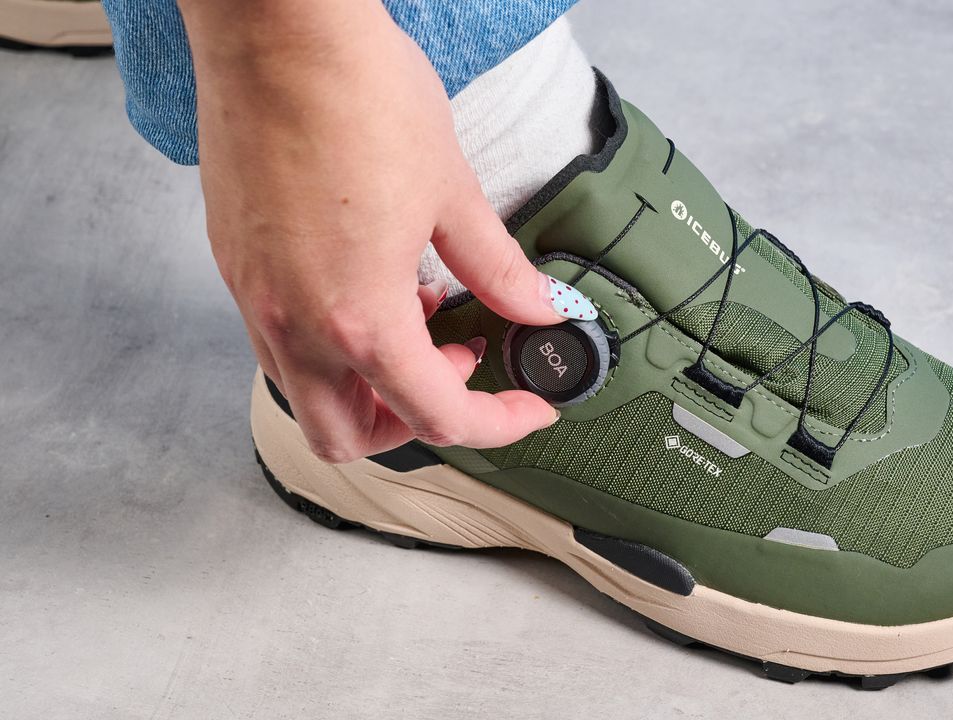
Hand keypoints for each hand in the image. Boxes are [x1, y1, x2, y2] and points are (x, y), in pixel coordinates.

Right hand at [181, 0, 562, 461]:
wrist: (277, 32)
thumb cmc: (357, 97)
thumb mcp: (453, 193)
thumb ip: (499, 268)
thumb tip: (539, 305)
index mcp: (359, 317)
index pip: (437, 416)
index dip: (498, 425)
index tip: (528, 410)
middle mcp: (294, 323)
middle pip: (346, 436)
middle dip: (409, 425)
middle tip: (455, 367)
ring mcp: (255, 297)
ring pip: (306, 393)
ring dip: (366, 385)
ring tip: (416, 317)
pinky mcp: (236, 266)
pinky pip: (279, 339)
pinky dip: (329, 341)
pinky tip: (368, 282)